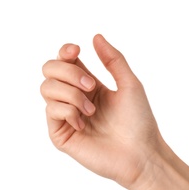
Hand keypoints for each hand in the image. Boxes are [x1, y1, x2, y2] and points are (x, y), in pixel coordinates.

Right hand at [40, 34, 161, 188]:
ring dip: (71, 94)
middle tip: (91, 87)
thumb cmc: (139, 121)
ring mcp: (67, 116)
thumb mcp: (130, 84)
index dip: (65, 51)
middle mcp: (76, 99)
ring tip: (92, 111)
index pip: (66, 61)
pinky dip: (67, 111)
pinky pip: (51, 111)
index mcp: (90, 86)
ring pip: (47, 88)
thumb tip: (95, 36)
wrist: (141, 153)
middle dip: (68, 72)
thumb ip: (113, 60)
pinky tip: (84, 124)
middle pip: (50, 70)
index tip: (76, 50)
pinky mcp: (62, 134)